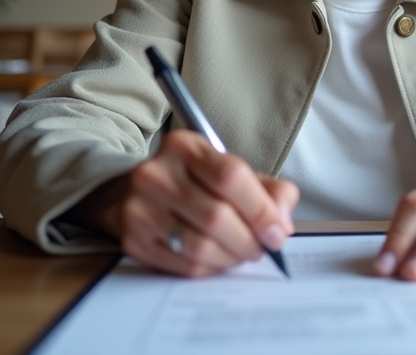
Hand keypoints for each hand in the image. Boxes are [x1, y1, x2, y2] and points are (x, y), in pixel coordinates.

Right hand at [73, 130, 297, 277]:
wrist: (137, 194)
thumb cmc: (195, 183)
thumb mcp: (230, 171)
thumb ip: (268, 190)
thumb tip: (282, 223)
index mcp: (184, 146)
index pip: (230, 176)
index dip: (261, 209)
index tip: (278, 231)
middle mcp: (156, 173)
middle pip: (216, 216)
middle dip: (249, 240)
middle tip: (262, 248)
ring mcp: (139, 208)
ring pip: (200, 246)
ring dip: (232, 257)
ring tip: (242, 254)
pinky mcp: (133, 241)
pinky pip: (184, 265)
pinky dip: (212, 269)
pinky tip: (219, 260)